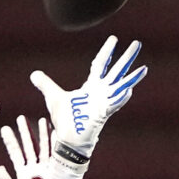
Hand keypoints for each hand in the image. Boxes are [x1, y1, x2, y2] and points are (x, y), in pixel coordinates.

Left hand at [0, 118, 66, 178]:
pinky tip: (55, 132)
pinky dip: (56, 144)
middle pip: (29, 146)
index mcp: (23, 174)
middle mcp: (35, 169)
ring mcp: (46, 170)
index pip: (15, 153)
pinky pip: (56, 156)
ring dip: (42, 134)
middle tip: (20, 117)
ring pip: (43, 148)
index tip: (4, 128)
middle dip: (25, 132)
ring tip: (41, 119)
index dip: (10, 141)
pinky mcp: (56, 173)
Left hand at [28, 34, 146, 155]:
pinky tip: (128, 91)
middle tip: (137, 43)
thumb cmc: (65, 121)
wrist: (67, 139)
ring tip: (144, 68)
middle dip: (127, 57)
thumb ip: (45, 84)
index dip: (107, 51)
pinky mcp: (103, 114)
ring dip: (132, 78)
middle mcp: (101, 92)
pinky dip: (120, 98)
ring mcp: (104, 103)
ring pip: (121, 86)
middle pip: (117, 71)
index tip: (114, 39)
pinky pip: (114, 105)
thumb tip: (34, 74)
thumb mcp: (53, 97)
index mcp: (91, 87)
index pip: (101, 64)